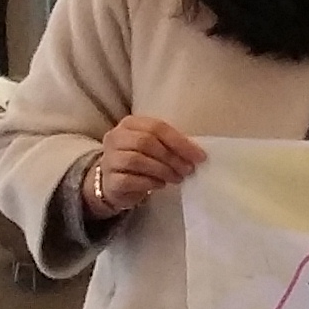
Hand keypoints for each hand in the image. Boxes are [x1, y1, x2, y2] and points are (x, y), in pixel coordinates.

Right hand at [81, 114, 208, 219]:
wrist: (114, 182)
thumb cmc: (141, 159)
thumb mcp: (155, 146)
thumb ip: (171, 144)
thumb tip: (197, 154)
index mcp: (130, 124)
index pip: (156, 127)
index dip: (180, 142)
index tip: (199, 156)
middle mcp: (115, 138)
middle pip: (145, 142)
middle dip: (172, 157)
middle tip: (188, 169)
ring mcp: (109, 159)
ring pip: (137, 161)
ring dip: (163, 170)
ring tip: (177, 178)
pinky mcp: (109, 180)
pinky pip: (130, 180)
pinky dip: (150, 182)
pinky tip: (161, 184)